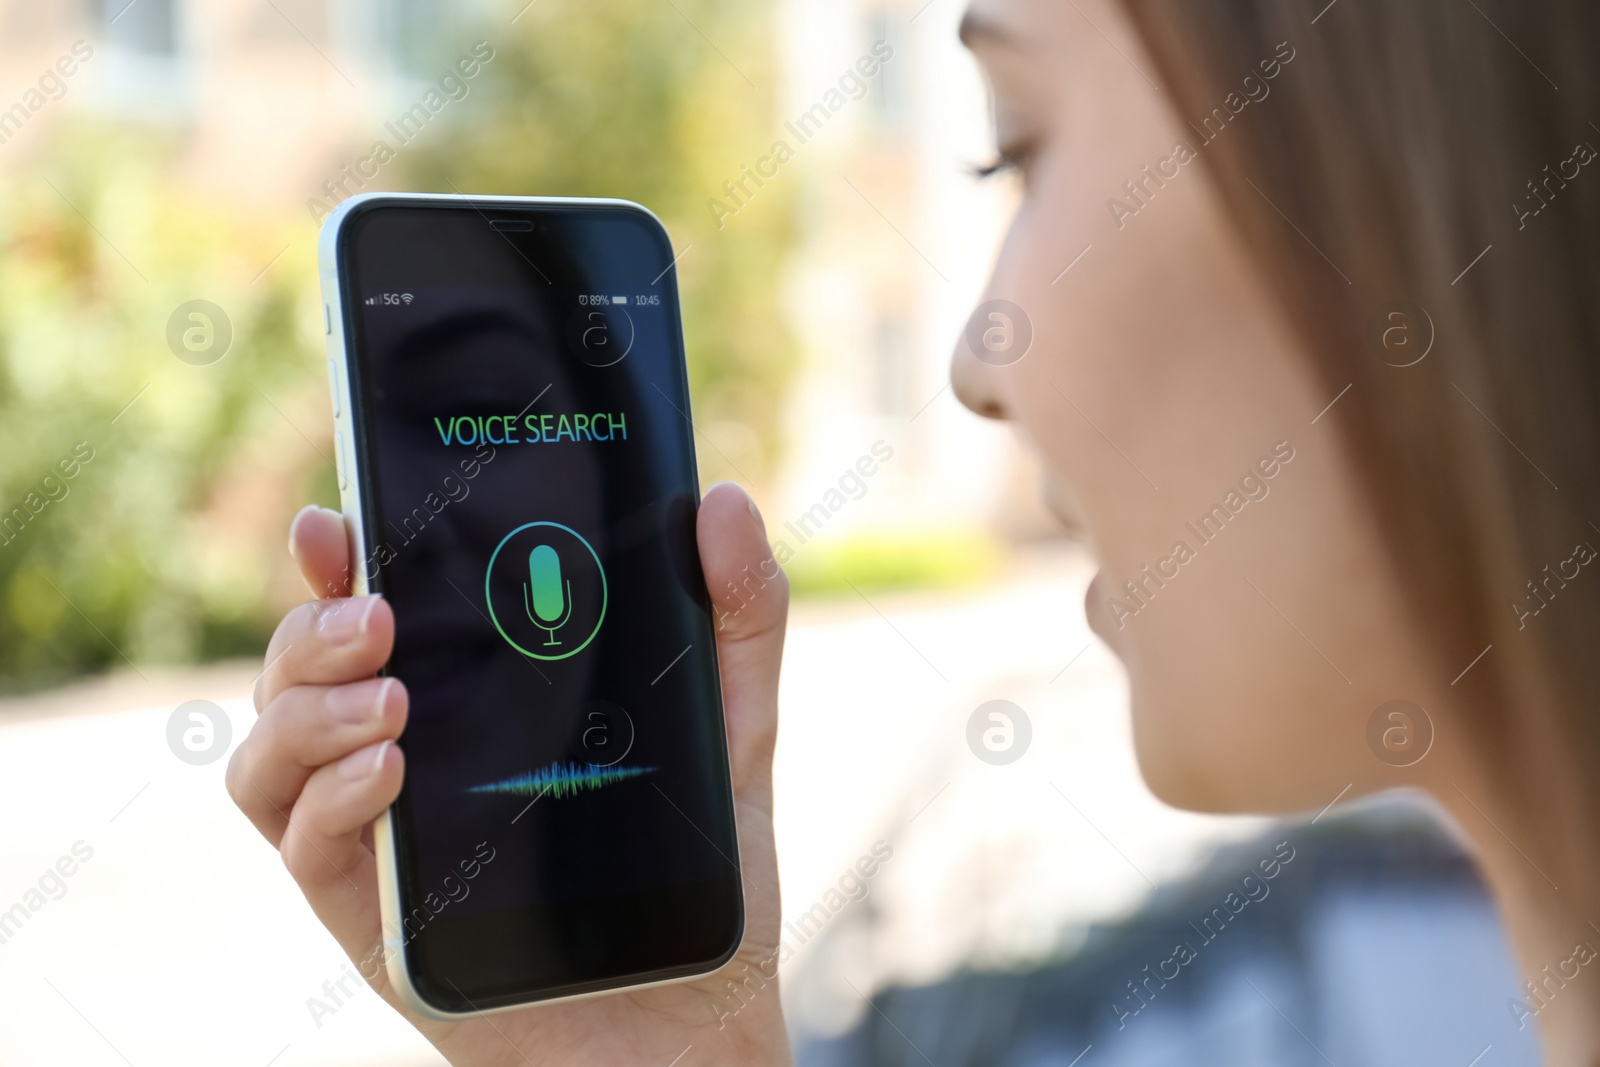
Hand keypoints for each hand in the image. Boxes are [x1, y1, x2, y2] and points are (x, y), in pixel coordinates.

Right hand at [226, 483, 792, 1065]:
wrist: (695, 1012)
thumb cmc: (701, 867)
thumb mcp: (733, 725)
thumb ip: (737, 614)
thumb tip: (725, 503)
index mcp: (471, 696)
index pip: (377, 610)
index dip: (337, 560)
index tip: (336, 522)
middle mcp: (406, 752)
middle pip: (301, 671)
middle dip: (314, 627)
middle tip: (379, 614)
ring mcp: (379, 833)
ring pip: (271, 753)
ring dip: (307, 709)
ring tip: (390, 697)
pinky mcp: (374, 914)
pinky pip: (305, 846)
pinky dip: (332, 798)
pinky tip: (388, 771)